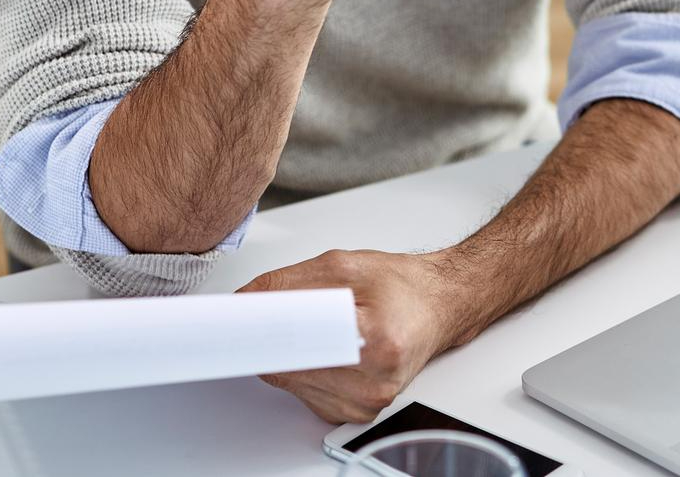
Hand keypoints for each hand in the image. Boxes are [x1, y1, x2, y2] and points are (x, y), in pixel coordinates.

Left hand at [238, 248, 468, 423]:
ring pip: (290, 382)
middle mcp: (374, 382)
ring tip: (321, 326)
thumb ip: (287, 284)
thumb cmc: (401, 286)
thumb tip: (244, 302)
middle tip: (279, 312)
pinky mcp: (356, 413)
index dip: (265, 333)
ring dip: (290, 353)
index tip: (241, 323)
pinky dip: (304, 368)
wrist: (437, 306)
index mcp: (377, 341)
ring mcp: (366, 404)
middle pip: (288, 366)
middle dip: (276, 336)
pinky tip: (326, 348)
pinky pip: (305, 393)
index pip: (299, 347)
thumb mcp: (344, 266)